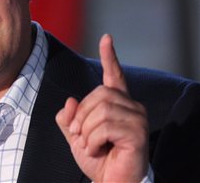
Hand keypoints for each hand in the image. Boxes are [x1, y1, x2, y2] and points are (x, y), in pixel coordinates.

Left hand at [55, 34, 148, 181]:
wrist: (109, 182)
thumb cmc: (96, 158)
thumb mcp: (75, 135)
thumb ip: (69, 117)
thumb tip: (71, 100)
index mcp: (117, 104)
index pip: (114, 75)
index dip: (109, 56)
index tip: (106, 38)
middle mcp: (131, 107)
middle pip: (98, 94)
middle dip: (81, 116)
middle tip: (80, 136)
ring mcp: (137, 119)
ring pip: (100, 110)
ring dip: (86, 131)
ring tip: (90, 145)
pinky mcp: (138, 134)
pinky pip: (105, 127)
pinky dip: (92, 141)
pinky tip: (97, 150)